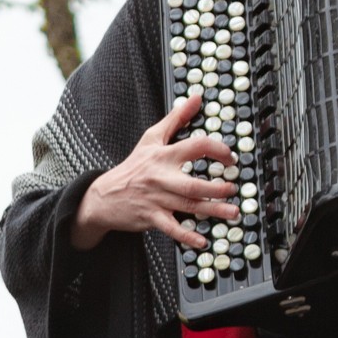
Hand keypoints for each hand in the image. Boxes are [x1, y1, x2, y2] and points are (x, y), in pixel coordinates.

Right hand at [70, 93, 238, 250]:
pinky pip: (172, 228)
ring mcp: (157, 199)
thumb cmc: (133, 166)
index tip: (230, 157)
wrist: (104, 195)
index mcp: (163, 156)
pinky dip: (187, 235)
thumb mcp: (151, 138)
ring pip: (188, 207)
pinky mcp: (152, 217)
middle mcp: (161, 177)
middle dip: (216, 189)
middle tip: (233, 189)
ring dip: (212, 211)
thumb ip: (176, 118)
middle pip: (193, 184)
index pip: (194, 147)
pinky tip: (202, 239)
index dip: (216, 150)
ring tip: (232, 212)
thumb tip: (195, 98)